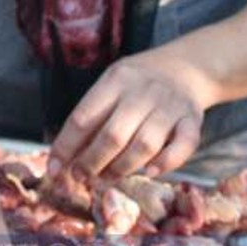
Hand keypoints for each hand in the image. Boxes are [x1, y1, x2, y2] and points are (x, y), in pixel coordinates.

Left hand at [48, 48, 212, 182]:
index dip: (66, 146)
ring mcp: (170, 106)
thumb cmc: (136, 84)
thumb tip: (63, 157)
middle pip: (113, 135)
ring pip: (145, 145)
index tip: (54, 168)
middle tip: (80, 177)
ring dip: (122, 167)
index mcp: (115, 80)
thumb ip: (91, 116)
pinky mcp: (192, 120)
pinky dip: (165, 163)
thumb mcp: (110, 86)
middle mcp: (142, 92)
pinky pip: (183, 146)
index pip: (84, 117)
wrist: (183, 68)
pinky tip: (149, 172)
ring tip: (107, 176)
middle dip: (91, 162)